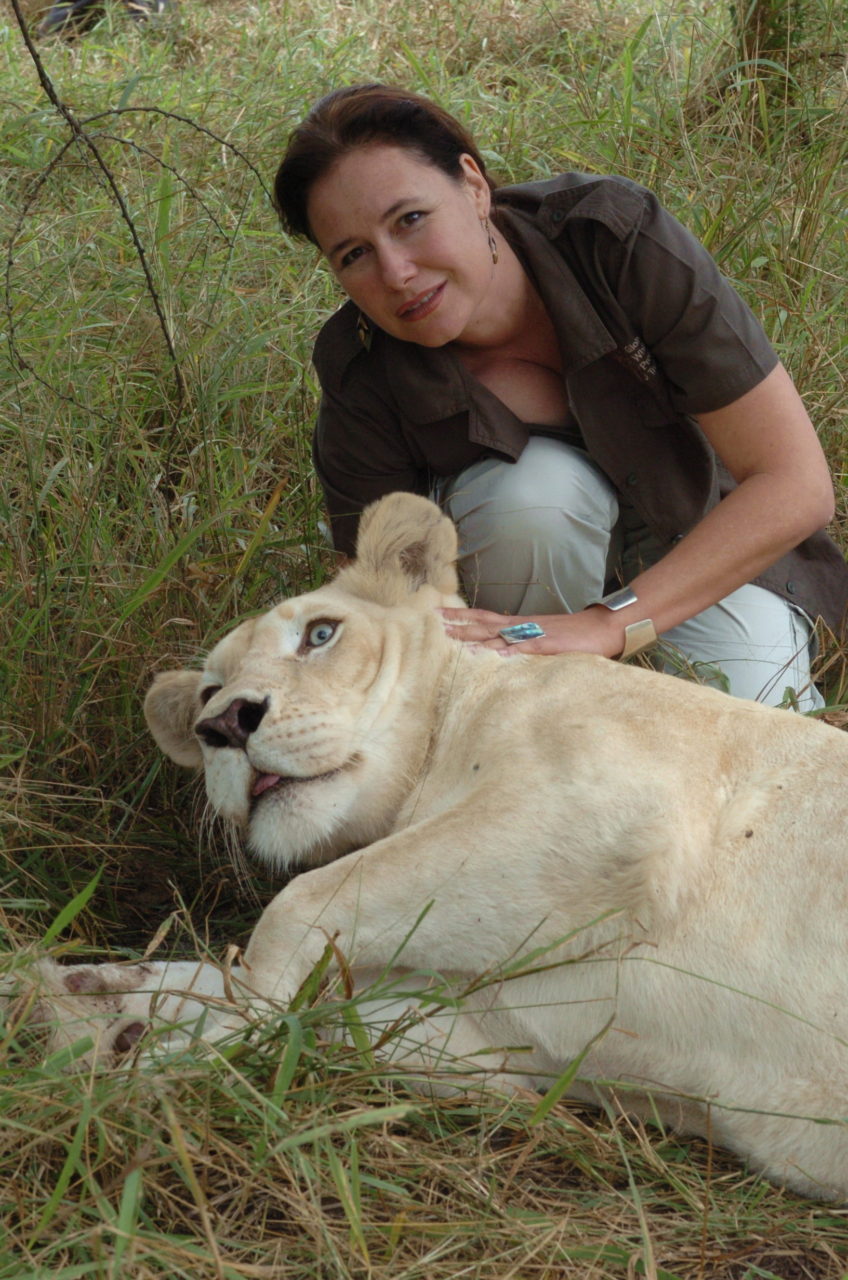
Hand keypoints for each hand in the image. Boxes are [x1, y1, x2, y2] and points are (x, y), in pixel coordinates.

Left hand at [440, 606, 621, 656]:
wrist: (604, 627)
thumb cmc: (575, 635)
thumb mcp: (543, 638)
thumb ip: (523, 644)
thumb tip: (502, 651)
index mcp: (521, 624)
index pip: (485, 617)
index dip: (463, 617)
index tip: (440, 616)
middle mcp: (523, 626)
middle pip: (485, 622)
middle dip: (459, 623)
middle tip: (434, 621)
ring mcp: (536, 634)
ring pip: (501, 634)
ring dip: (477, 635)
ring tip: (454, 637)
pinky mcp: (551, 645)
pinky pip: (528, 648)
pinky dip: (512, 650)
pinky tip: (497, 654)